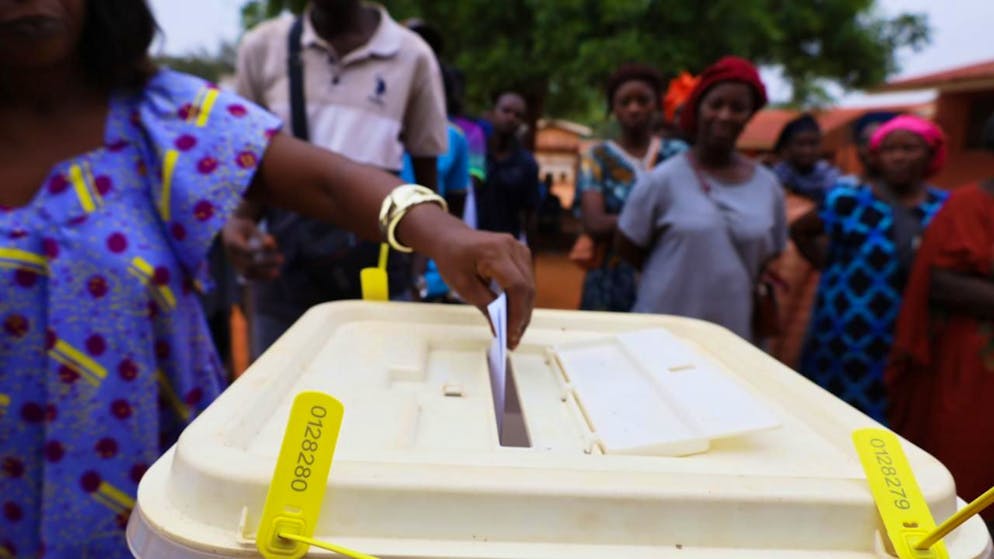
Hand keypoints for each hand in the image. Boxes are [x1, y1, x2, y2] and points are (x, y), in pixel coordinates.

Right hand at [221, 216, 283, 280]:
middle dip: (266, 263)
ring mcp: (234, 264)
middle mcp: (232, 255)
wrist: (229, 232)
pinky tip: (273, 275)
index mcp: (232, 242)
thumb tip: (272, 245)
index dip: (260, 249)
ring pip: (248, 274)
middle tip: (282, 259)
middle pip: (248, 264)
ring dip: (263, 275)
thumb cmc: (243, 227)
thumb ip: (261, 236)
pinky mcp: (238, 268)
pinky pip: (249, 277)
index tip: (274, 245)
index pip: (247, 250)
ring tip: (277, 273)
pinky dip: (261, 278)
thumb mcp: (250, 227)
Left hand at [430, 228, 535, 349]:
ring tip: (514, 333)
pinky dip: (522, 300)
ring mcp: (519, 249)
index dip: (516, 313)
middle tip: (513, 340)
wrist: (451, 238)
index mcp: (495, 252)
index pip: (516, 286)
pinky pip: (527, 281)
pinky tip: (515, 317)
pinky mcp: (521, 254)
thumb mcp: (462, 285)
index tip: (511, 335)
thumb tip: (501, 328)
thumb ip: (485, 305)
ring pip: (530, 286)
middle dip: (521, 317)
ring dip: (524, 311)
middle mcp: (512, 247)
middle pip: (527, 287)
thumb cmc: (452, 259)